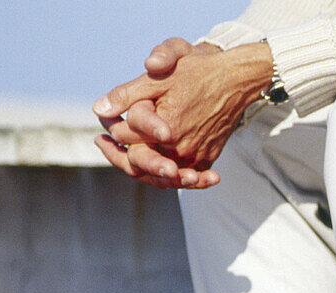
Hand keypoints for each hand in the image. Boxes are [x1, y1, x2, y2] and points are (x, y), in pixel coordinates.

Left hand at [94, 41, 272, 182]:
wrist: (236, 81)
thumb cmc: (197, 74)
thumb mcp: (158, 78)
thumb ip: (127, 94)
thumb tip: (100, 109)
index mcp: (166, 130)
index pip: (125, 136)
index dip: (110, 127)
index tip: (103, 122)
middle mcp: (181, 149)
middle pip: (140, 163)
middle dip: (119, 155)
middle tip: (103, 144)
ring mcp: (196, 157)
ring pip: (160, 175)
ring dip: (142, 168)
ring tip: (125, 156)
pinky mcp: (206, 159)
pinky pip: (182, 175)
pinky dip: (167, 172)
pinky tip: (156, 165)